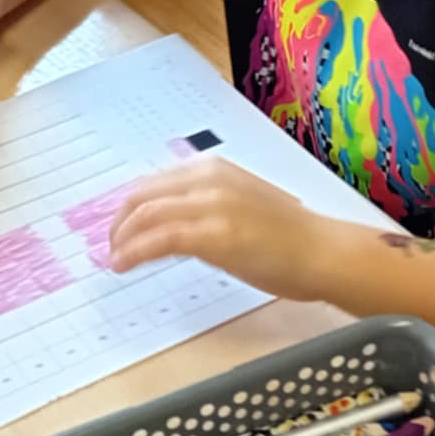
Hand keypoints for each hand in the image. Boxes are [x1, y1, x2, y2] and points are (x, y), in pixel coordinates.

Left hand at [107, 158, 332, 298]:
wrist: (324, 252)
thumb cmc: (291, 237)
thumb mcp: (242, 206)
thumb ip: (208, 208)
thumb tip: (175, 226)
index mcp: (215, 170)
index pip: (155, 183)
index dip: (129, 206)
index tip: (118, 226)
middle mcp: (209, 179)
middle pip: (143, 195)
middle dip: (119, 221)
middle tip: (110, 245)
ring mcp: (212, 205)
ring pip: (147, 215)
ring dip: (122, 239)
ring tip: (113, 259)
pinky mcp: (214, 234)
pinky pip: (160, 239)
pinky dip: (134, 252)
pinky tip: (124, 265)